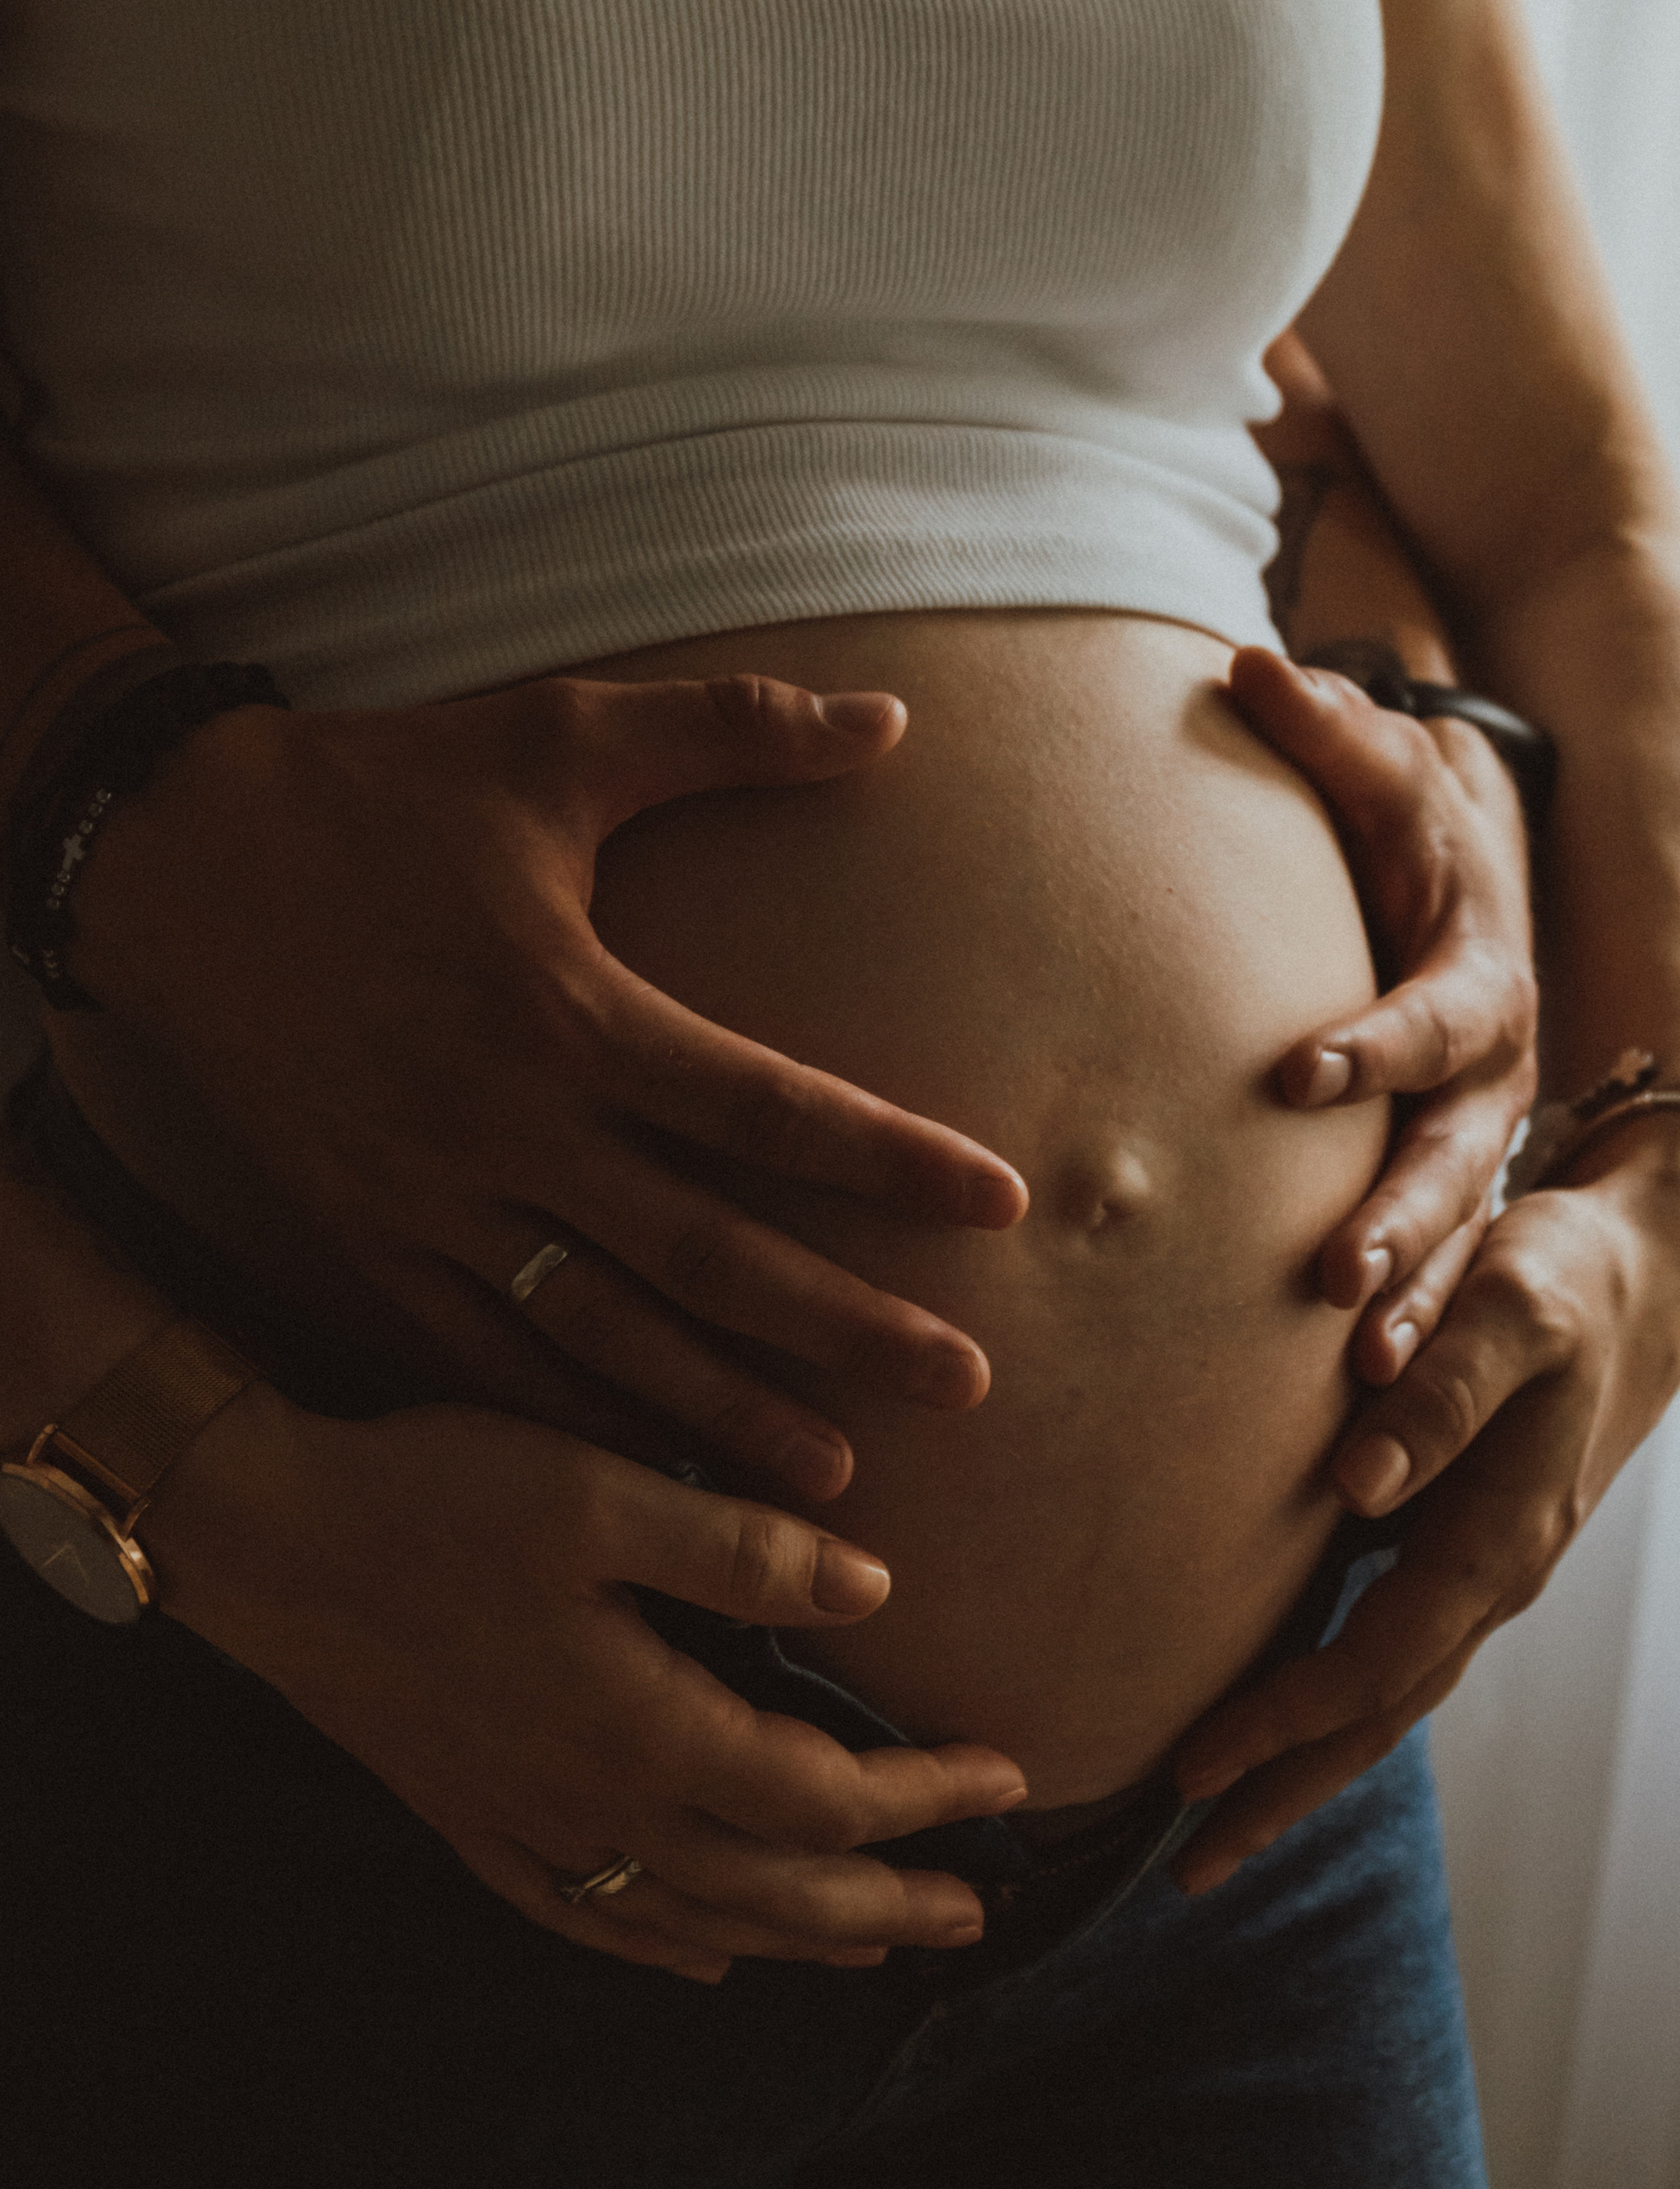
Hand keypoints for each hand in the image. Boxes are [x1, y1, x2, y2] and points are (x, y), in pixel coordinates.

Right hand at [61, 674, 1027, 1499]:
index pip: (768, 1109)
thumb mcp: (554, 736)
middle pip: (708, 1254)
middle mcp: (506, 1128)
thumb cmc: (382, 789)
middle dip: (846, 1328)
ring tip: (839, 1473)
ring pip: (602, 1337)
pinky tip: (657, 1472)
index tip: (1001, 1205)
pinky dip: (575, 1421)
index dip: (892, 1161)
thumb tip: (894, 715)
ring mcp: (429, 1201)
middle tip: (969, 1382)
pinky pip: (484, 1358)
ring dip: (724, 1411)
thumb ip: (731, 727)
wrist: (169, 860)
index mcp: (568, 1010)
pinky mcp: (365, 1241)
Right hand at [143, 1385, 1029, 1982]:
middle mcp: (596, 1807)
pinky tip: (697, 1958)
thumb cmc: (439, 1498)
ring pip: (690, 1922)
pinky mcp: (470, 1821)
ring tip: (872, 1942)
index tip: (1010, 1779)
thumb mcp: (604, 1496)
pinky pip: (587, 1921)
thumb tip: (875, 1595)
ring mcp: (527, 1828)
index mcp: (646, 1731)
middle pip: (774, 1893)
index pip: (826, 1798)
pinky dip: (660, 1949)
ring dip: (795, 1939)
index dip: (926, 1797)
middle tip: (977, 1912)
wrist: (268, 1542)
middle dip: (886, 1903)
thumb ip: (743, 1552)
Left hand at [1169, 1113, 1679, 1891]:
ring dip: (1304, 1764)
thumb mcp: (1511, 1308)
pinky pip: (1391, 1648)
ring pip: (1388, 1695)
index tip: (1192, 1766)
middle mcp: (1496, 1577)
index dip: (1285, 1722)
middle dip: (1287, 1792)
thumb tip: (1358, 1488)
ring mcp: (1485, 1569)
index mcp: (1502, 1539)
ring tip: (1216, 1822)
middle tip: (1190, 1868)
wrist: (1644, 1269)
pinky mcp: (1467, 1544)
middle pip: (1381, 1716)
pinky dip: (1330, 1700)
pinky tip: (1274, 1716)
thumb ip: (1442, 1393)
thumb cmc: (1567, 1279)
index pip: (1379, 1663)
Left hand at [1228, 650, 1537, 1376]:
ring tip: (1361, 1383)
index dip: (1366, 1046)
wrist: (1480, 871)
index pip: (1430, 1019)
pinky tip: (1362, 1421)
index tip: (1291, 1074)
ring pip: (1462, 1243)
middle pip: (1460, 1161)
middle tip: (1332, 1279)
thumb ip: (1323, 725)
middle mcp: (1497, 1075)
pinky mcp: (1458, 1192)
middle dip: (1401, 1222)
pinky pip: (1448, 1278)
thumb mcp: (1385, 766)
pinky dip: (1413, 1343)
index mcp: (1479, 974)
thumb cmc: (1412, 819)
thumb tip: (1242, 662)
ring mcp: (1485, 1144)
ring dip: (1414, 1309)